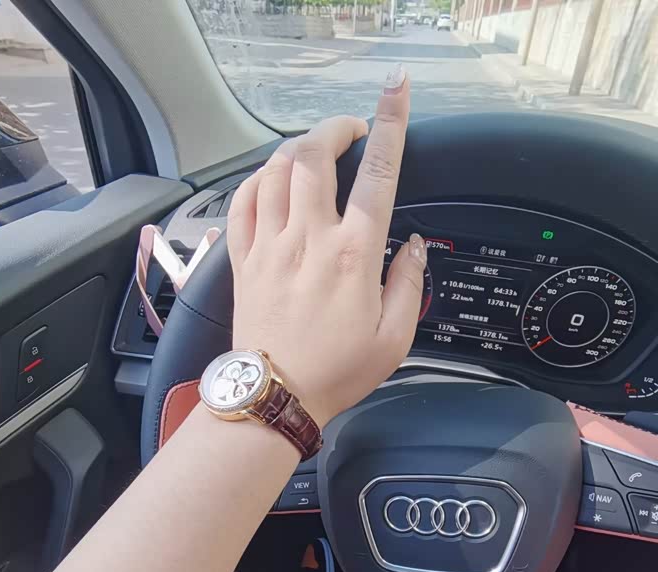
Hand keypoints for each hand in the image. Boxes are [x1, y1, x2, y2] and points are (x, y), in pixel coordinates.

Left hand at [226, 66, 426, 428]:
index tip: (396, 90)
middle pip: (315, 154)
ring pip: (276, 170)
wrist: (275, 396)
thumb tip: (414, 247)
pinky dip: (258, 179)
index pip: (377, 173)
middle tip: (351, 130)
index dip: (390, 123)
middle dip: (335, 126)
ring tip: (315, 153)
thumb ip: (407, 284)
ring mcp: (270, 246)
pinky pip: (243, 201)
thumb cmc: (335, 373)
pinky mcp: (243, 260)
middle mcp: (308, 240)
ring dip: (298, 148)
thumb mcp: (393, 339)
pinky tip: (272, 179)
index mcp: (352, 255)